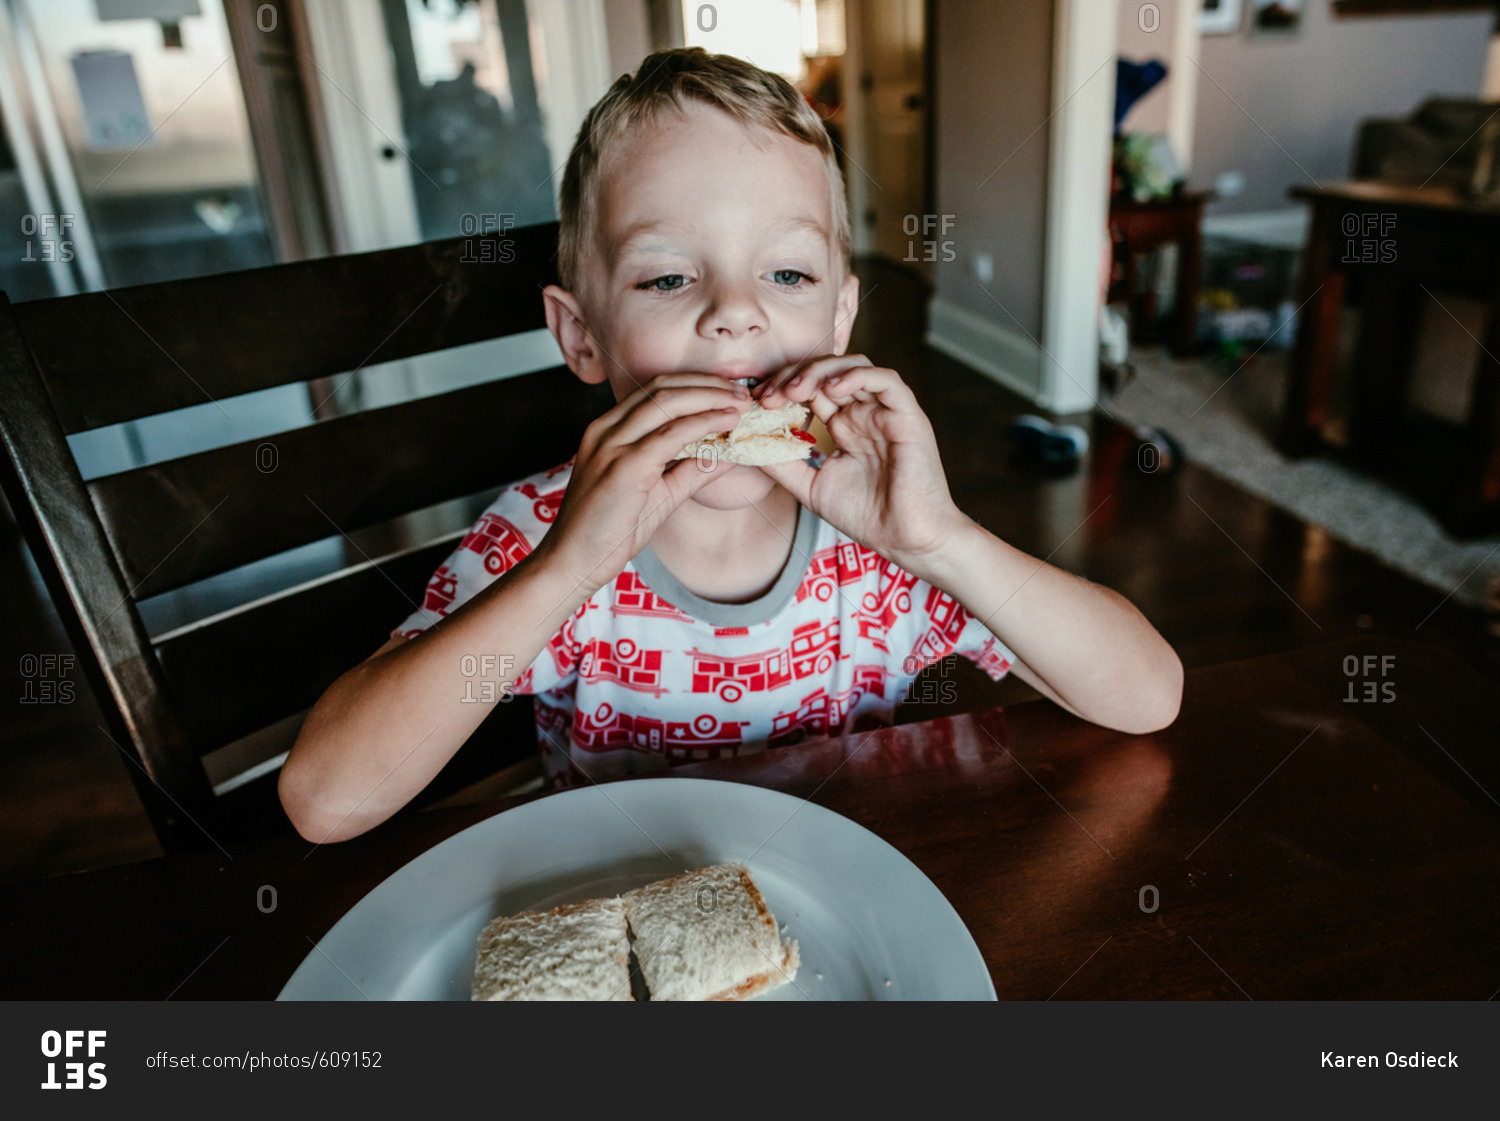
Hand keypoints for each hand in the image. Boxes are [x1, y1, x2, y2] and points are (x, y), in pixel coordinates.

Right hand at [538, 373, 750, 596]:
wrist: (574, 562)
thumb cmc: (610, 531)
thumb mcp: (659, 494)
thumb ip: (691, 471)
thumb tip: (730, 456)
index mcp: (608, 430)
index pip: (654, 390)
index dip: (695, 384)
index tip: (728, 392)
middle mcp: (606, 430)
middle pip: (662, 387)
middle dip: (707, 384)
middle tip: (742, 394)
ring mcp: (612, 445)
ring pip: (667, 403)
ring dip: (710, 398)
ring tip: (739, 404)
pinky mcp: (624, 467)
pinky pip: (671, 435)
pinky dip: (703, 423)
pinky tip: (725, 424)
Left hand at [755, 355, 967, 575]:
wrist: (907, 540)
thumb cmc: (867, 517)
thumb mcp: (811, 488)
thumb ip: (782, 466)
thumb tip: (745, 446)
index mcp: (844, 426)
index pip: (810, 390)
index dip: (781, 388)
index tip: (756, 403)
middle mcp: (864, 413)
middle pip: (826, 372)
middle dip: (793, 377)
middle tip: (769, 397)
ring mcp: (885, 412)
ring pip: (853, 367)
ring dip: (819, 372)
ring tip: (795, 391)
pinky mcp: (907, 415)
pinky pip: (886, 380)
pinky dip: (857, 376)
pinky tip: (831, 390)